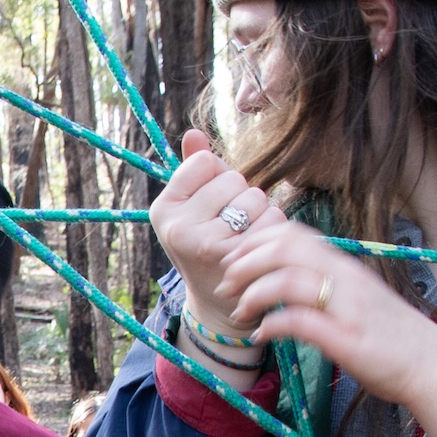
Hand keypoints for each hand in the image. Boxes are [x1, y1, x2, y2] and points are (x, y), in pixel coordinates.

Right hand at [149, 130, 284, 340]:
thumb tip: (194, 132)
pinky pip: (274, 218)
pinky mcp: (241, 257)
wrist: (220, 303)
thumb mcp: (193, 209)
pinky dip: (274, 229)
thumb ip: (194, 169)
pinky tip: (259, 248)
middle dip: (239, 197)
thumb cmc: (207, 245)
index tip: (208, 207)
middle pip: (232, 179)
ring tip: (243, 237)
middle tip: (228, 227)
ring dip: (259, 213)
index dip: (215, 179)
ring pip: (256, 198)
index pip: (205, 162)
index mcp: (163, 210)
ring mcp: (207, 244)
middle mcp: (178, 227)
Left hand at [218, 219, 436, 436]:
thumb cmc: (391, 337)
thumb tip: (285, 278)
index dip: (256, 242)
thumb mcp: (356, 298)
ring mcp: (348, 308)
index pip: (294, 234)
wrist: (432, 367)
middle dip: (245, 263)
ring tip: (239, 313)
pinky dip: (272, 326)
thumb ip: (325, 284)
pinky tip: (261, 336)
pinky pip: (299, 322)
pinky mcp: (348, 340)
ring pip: (288, 280)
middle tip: (226, 286)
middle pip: (285, 249)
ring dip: (253, 294)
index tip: (234, 261)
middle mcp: (348, 278)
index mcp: (346, 266)